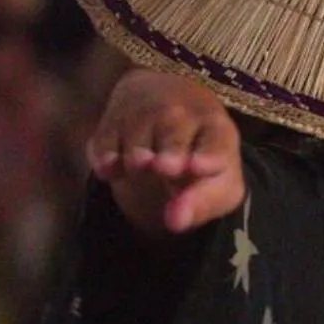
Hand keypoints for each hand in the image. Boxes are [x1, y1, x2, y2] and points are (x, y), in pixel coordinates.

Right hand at [89, 70, 244, 236]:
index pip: (216, 141)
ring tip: (139, 165)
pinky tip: (108, 168)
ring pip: (137, 134)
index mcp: (216, 129)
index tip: (198, 166)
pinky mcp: (112, 121)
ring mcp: (144, 114)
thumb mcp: (219, 178)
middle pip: (175, 132)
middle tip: (166, 166)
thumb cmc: (199, 152)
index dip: (209, 154)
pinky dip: (103, 154)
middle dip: (171, 148)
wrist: (164, 103)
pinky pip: (104, 139)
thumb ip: (206, 202)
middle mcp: (181, 115)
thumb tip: (176, 221)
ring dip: (135, 152)